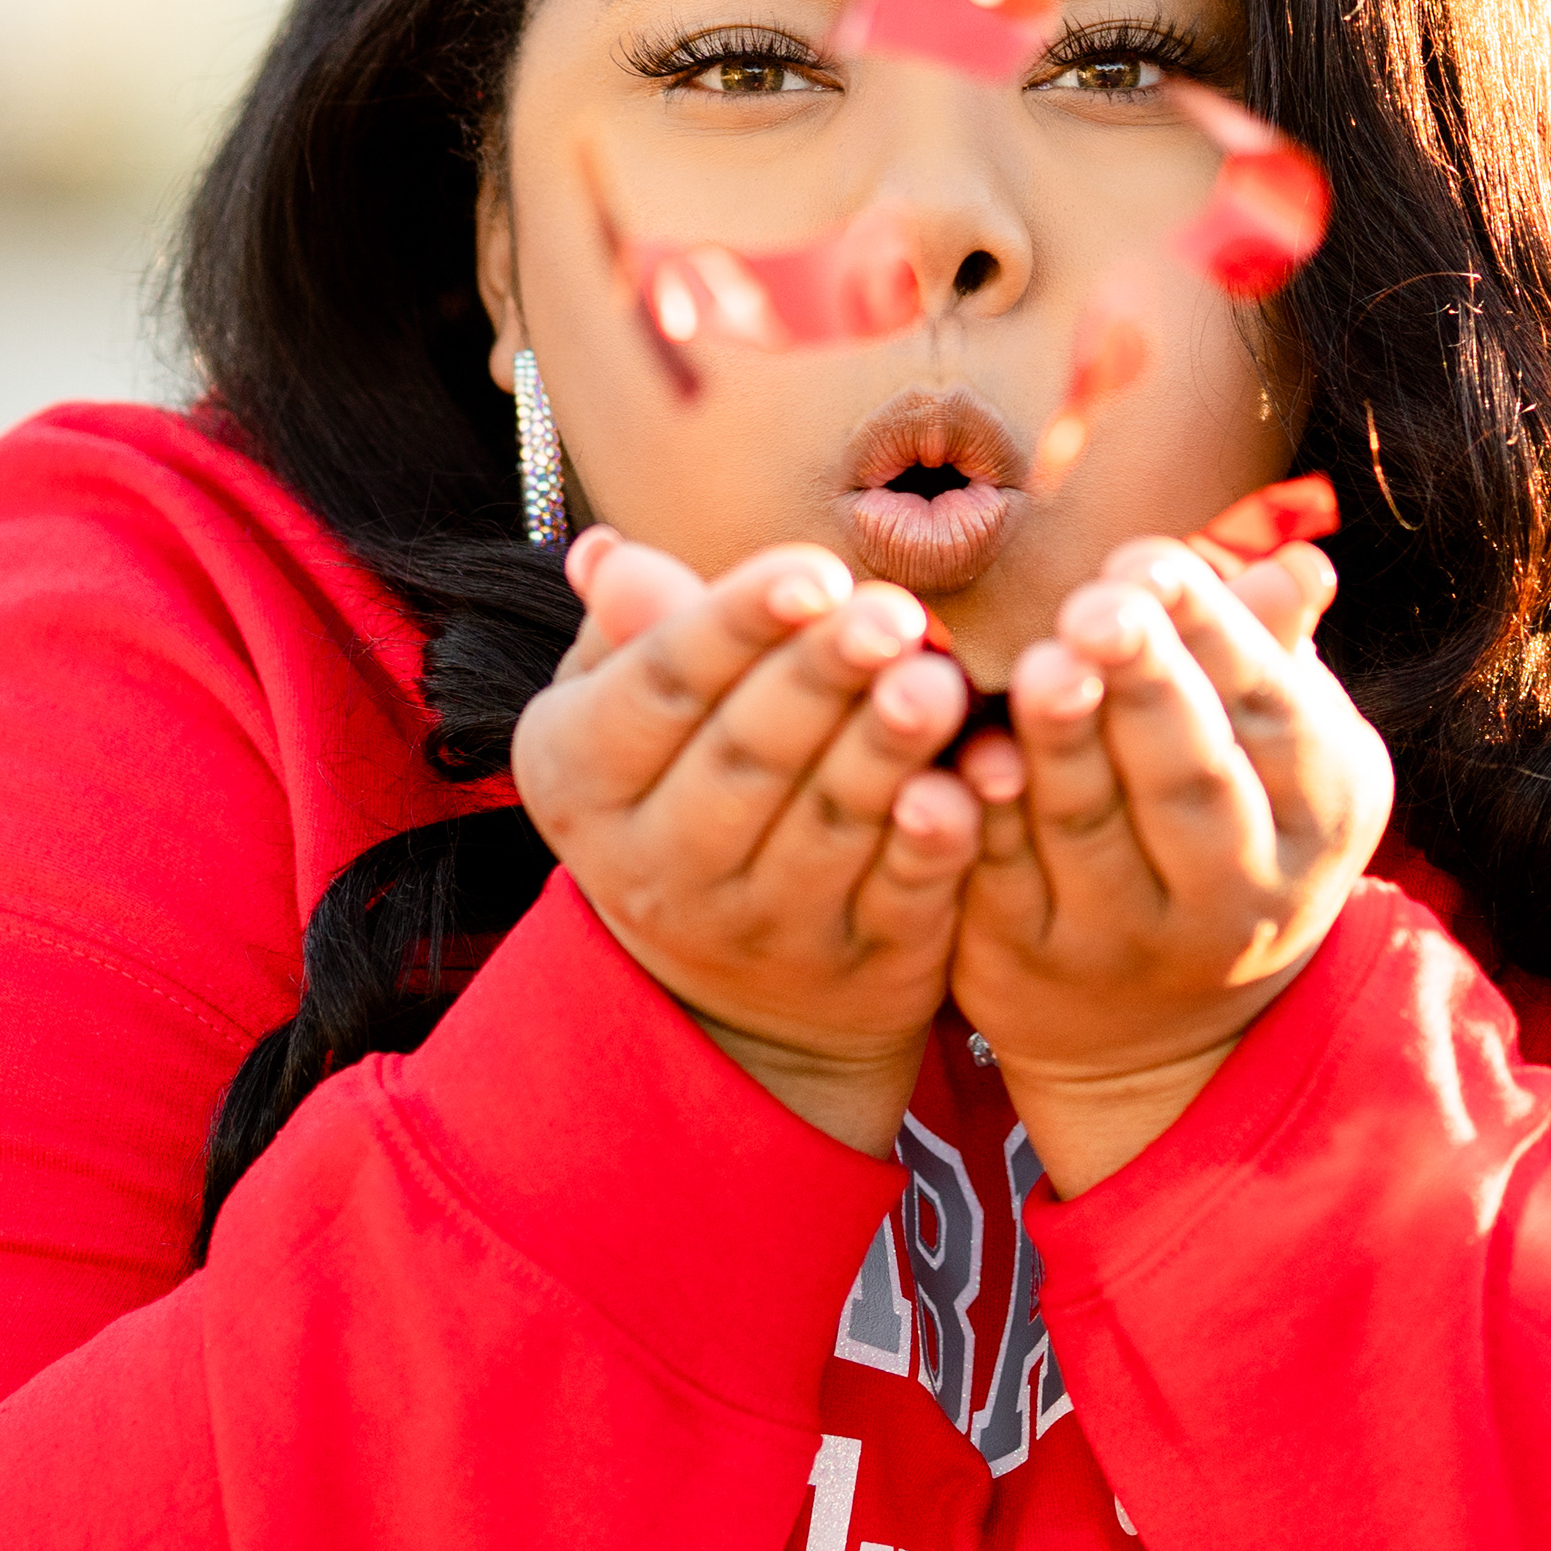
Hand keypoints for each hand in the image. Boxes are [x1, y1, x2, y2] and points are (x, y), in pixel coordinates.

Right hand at [510, 532, 979, 1155]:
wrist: (726, 996)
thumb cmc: (683, 788)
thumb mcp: (626, 716)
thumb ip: (636, 634)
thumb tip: (609, 554)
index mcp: (582, 776)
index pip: (659, 686)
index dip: (736, 624)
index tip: (816, 570)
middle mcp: (657, 864)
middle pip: (745, 755)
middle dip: (820, 678)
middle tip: (892, 612)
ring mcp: (758, 927)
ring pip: (827, 825)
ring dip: (884, 748)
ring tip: (937, 680)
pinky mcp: (856, 967)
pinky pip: (899, 898)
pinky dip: (935, 841)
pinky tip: (969, 782)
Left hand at [951, 536, 1392, 1194]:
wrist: (1165, 1032)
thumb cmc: (1216, 827)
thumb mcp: (1270, 754)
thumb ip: (1266, 656)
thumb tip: (1304, 566)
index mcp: (1317, 808)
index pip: (1270, 707)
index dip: (1209, 630)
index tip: (1147, 560)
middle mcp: (1241, 888)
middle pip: (1189, 777)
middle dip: (1145, 685)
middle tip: (1097, 609)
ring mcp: (1133, 938)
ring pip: (1091, 829)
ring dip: (1061, 745)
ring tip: (1036, 665)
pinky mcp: (1032, 965)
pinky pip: (1002, 881)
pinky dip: (981, 818)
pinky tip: (961, 758)